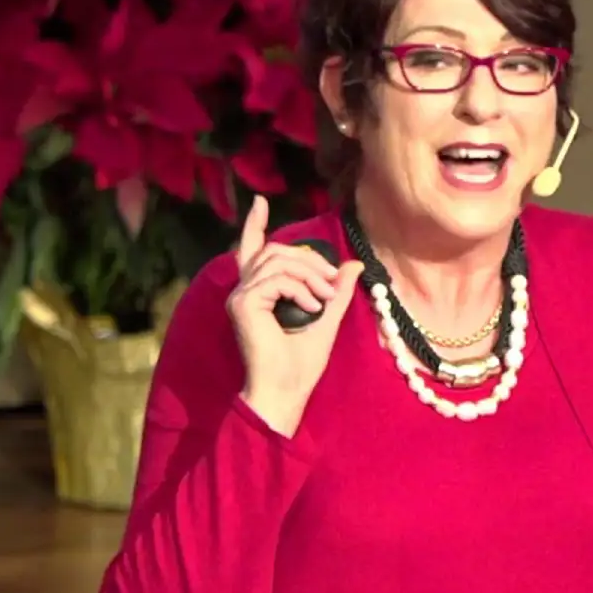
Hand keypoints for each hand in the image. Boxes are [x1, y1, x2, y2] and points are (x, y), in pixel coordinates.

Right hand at [225, 195, 364, 434]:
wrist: (286, 390)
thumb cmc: (301, 364)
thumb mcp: (327, 318)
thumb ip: (335, 291)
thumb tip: (352, 264)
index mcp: (258, 293)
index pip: (252, 250)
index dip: (254, 224)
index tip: (259, 201)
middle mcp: (244, 291)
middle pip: (274, 251)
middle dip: (308, 258)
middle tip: (332, 279)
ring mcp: (240, 297)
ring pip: (277, 261)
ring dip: (309, 274)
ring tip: (325, 298)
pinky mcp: (243, 304)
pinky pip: (276, 279)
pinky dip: (300, 288)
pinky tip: (312, 307)